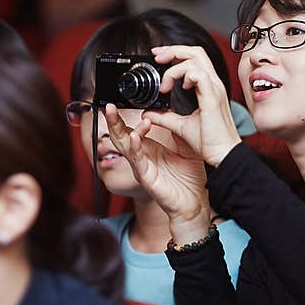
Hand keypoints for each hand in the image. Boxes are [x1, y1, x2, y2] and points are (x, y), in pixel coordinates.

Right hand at [104, 103, 210, 237]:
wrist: (196, 202)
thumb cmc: (189, 178)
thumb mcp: (185, 146)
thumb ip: (176, 129)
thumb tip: (172, 110)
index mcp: (148, 149)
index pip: (130, 129)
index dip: (122, 117)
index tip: (118, 102)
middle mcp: (142, 157)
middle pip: (121, 135)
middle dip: (113, 120)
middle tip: (109, 105)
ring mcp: (142, 167)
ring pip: (125, 145)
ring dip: (119, 129)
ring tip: (115, 113)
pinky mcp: (147, 178)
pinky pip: (137, 161)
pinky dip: (134, 148)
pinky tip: (134, 136)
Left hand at [145, 45, 241, 167]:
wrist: (223, 155)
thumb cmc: (210, 142)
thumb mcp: (181, 126)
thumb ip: (165, 117)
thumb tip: (149, 112)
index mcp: (208, 88)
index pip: (194, 58)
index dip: (175, 53)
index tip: (158, 57)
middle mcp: (213, 84)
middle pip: (195, 51)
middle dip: (173, 49)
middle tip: (156, 57)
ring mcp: (214, 88)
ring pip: (195, 58)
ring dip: (174, 66)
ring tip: (164, 84)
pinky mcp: (212, 97)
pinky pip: (198, 74)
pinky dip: (183, 76)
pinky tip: (177, 88)